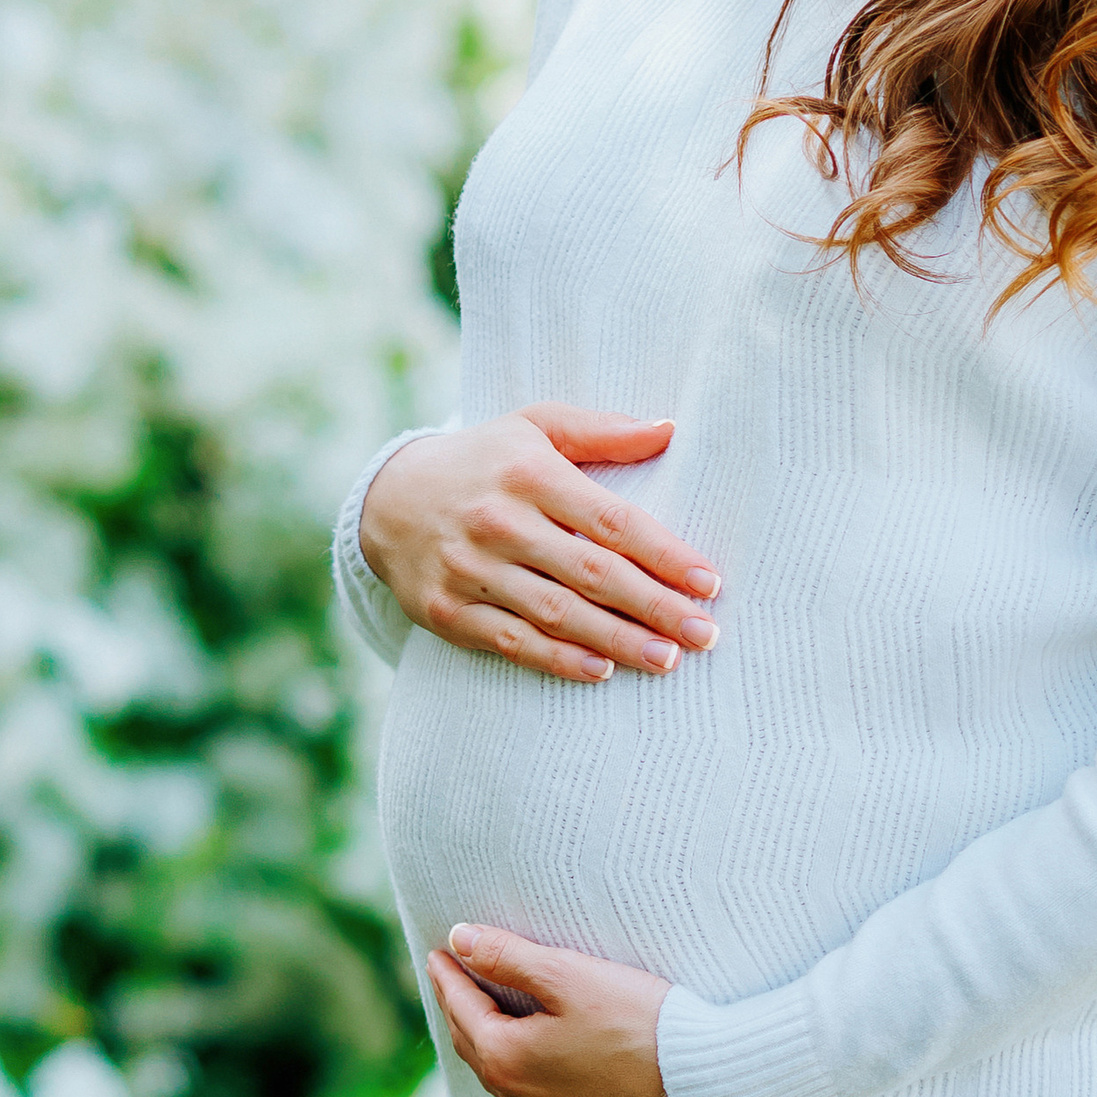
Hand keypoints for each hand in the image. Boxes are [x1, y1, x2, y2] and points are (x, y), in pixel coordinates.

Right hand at [359, 404, 721, 684]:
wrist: (387, 498)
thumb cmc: (484, 461)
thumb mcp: (535, 426)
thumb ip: (602, 430)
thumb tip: (669, 429)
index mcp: (529, 474)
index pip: (611, 520)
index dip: (664, 554)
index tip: (709, 582)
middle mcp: (499, 522)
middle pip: (591, 572)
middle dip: (654, 606)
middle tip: (706, 633)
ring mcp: (470, 570)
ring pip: (556, 613)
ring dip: (617, 640)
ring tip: (669, 659)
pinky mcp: (446, 611)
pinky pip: (511, 642)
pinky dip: (558, 659)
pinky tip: (602, 670)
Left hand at [426, 928, 683, 1096]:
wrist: (704, 1082)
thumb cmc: (638, 1023)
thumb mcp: (569, 976)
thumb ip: (508, 957)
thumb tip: (459, 940)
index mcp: (506, 1059)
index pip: (462, 1008)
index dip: (448, 976)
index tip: (438, 951)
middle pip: (477, 1046)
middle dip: (462, 1009)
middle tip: (453, 979)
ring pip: (506, 1076)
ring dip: (492, 1042)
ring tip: (489, 1014)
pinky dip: (527, 1070)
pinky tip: (538, 1058)